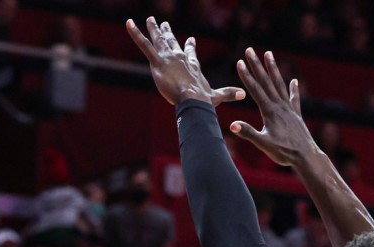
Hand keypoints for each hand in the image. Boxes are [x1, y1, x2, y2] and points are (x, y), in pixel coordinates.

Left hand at [126, 17, 244, 108]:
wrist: (193, 99)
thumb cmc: (203, 100)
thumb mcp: (216, 96)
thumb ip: (228, 94)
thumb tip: (244, 94)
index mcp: (192, 65)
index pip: (191, 53)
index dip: (190, 46)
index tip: (191, 39)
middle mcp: (180, 57)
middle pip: (173, 42)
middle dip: (169, 33)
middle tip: (165, 24)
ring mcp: (168, 58)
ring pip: (159, 40)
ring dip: (154, 29)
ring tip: (150, 19)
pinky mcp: (157, 62)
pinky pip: (144, 45)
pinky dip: (136, 33)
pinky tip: (128, 23)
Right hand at [229, 49, 316, 167]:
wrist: (306, 156)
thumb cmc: (284, 152)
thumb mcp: (263, 144)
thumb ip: (248, 133)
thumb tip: (232, 126)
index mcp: (270, 111)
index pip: (255, 89)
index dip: (246, 76)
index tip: (239, 62)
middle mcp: (279, 106)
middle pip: (266, 81)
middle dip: (256, 65)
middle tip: (249, 50)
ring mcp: (289, 109)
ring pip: (279, 84)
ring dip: (273, 69)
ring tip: (269, 53)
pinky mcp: (296, 115)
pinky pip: (294, 98)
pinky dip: (293, 88)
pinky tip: (294, 80)